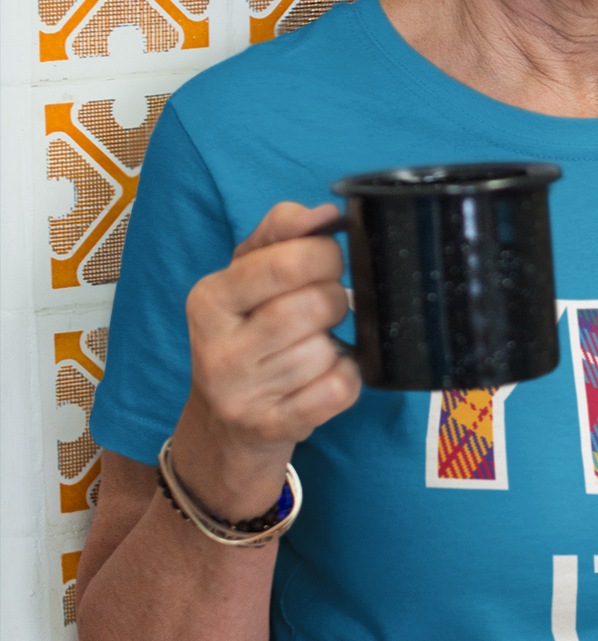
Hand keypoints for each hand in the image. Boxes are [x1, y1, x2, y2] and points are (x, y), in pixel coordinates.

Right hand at [172, 201, 360, 516]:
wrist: (224, 424)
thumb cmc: (246, 336)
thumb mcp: (246, 279)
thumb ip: (280, 235)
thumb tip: (323, 213)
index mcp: (208, 298)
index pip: (287, 261)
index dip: (325, 256)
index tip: (325, 264)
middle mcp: (216, 346)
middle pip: (314, 305)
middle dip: (335, 301)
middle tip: (325, 307)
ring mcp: (240, 393)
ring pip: (327, 350)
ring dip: (335, 345)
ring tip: (313, 347)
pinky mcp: (270, 427)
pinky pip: (338, 389)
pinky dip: (345, 379)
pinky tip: (324, 376)